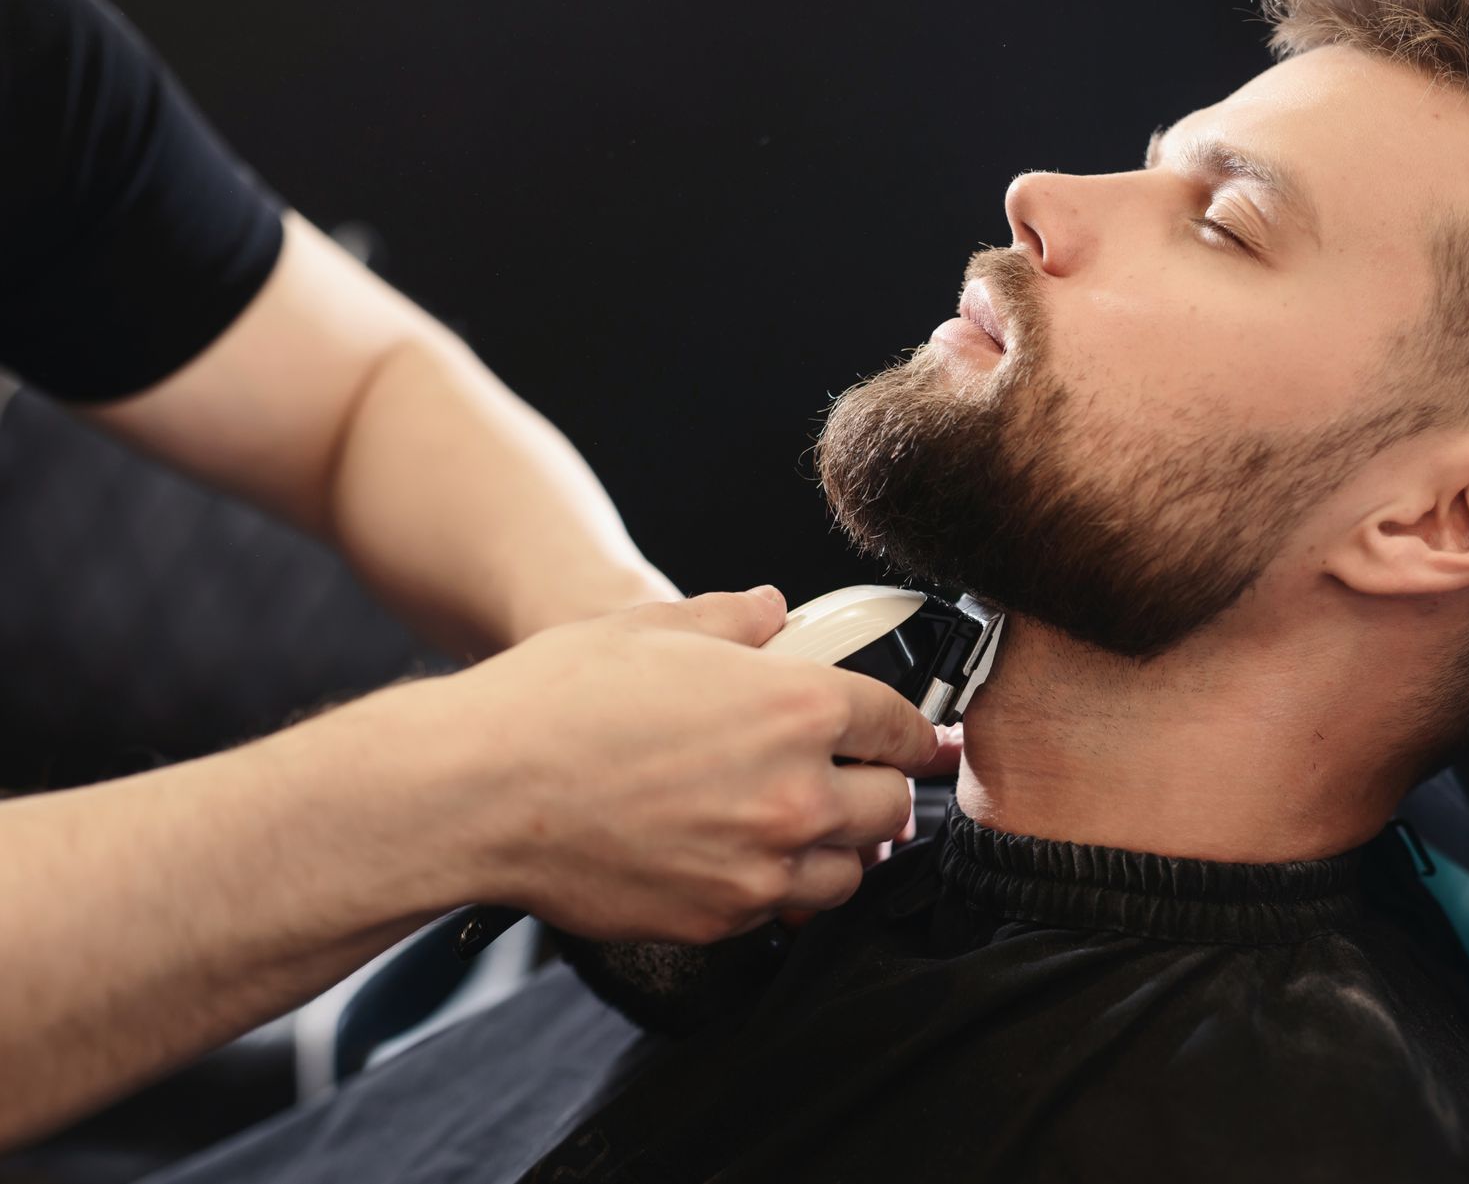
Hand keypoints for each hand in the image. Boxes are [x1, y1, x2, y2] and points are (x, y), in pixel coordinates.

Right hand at [421, 587, 941, 943]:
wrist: (480, 790)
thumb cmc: (559, 699)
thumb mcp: (655, 626)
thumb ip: (734, 619)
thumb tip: (772, 612)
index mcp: (797, 706)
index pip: (901, 726)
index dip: (917, 732)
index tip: (926, 743)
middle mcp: (797, 791)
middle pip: (891, 806)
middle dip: (878, 790)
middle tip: (854, 780)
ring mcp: (762, 864)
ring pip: (850, 871)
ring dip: (839, 848)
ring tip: (802, 824)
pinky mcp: (721, 917)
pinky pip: (783, 911)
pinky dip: (780, 888)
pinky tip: (744, 857)